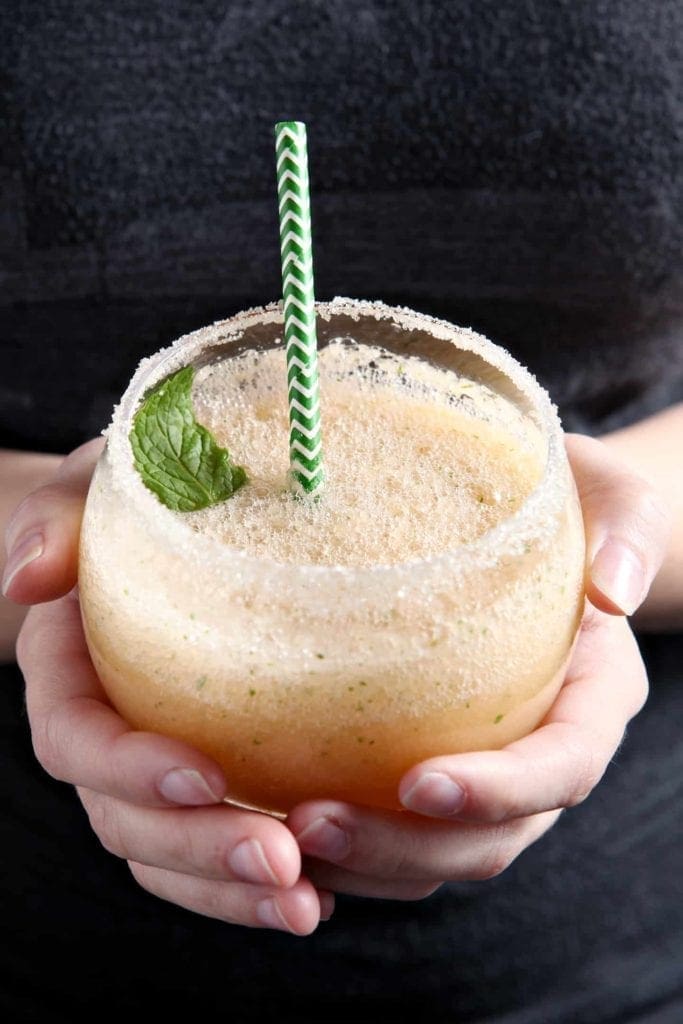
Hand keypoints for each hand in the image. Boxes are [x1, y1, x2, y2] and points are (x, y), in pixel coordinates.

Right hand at [6, 440, 331, 933]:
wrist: (172, 532)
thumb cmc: (141, 500)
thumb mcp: (100, 484)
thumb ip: (59, 517)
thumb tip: (31, 575)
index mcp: (67, 672)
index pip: (76, 739)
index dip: (128, 767)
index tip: (205, 772)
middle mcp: (104, 736)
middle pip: (126, 821)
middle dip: (198, 850)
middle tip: (282, 859)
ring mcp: (151, 772)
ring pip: (170, 857)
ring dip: (233, 891)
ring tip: (308, 902)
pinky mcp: (204, 789)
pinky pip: (211, 859)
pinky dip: (254, 889)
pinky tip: (324, 896)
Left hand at [286, 434, 669, 898]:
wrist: (544, 529)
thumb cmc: (575, 506)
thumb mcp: (611, 498)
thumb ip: (626, 532)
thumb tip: (613, 591)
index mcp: (596, 697)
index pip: (563, 767)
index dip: (499, 790)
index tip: (416, 782)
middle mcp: (549, 751)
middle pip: (492, 838)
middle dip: (404, 846)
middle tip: (311, 821)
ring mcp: (496, 771)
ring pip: (442, 856)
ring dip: (366, 861)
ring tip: (280, 833)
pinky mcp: (447, 768)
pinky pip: (406, 839)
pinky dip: (353, 852)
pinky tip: (279, 824)